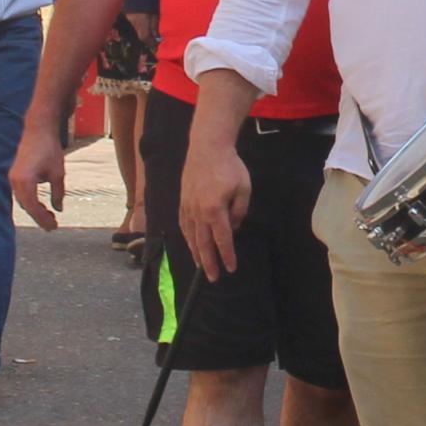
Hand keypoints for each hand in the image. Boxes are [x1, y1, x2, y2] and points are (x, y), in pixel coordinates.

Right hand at [12, 128, 69, 233]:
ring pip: (23, 201)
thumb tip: (58, 209)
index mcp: (24, 181)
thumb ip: (58, 193)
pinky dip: (31, 201)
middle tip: (53, 225)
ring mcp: (13, 177)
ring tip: (50, 216)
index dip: (43, 220)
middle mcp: (14, 181)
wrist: (38, 129)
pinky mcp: (15, 174)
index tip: (54, 227)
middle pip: (26, 206)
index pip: (33, 207)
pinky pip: (22, 193)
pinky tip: (42, 204)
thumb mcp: (58, 172)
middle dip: (39, 217)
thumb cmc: (48, 148)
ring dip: (35, 209)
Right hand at [176, 138, 250, 278]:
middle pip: (203, 244)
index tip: (231, 268)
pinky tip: (191, 244)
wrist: (207, 147)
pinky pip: (184, 225)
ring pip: (191, 237)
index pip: (222, 240)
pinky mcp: (183, 201)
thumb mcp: (243, 188)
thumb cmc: (229, 166)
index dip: (227, 256)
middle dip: (209, 263)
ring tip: (201, 267)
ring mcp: (188, 207)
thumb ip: (240, 211)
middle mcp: (198, 213)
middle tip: (214, 278)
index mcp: (215, 211)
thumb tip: (234, 228)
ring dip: (197, 253)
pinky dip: (188, 238)